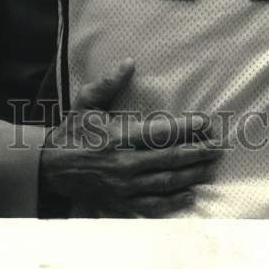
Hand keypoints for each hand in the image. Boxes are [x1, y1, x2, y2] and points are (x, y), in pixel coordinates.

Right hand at [39, 59, 220, 216]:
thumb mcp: (85, 102)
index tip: (206, 122)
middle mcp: (123, 164)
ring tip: (211, 167)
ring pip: (166, 183)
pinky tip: (190, 194)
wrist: (50, 167)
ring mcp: (123, 188)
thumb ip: (108, 83)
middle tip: (219, 146)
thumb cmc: (72, 131)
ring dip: (193, 175)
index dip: (187, 127)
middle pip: (170, 159)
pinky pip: (153, 206)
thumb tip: (129, 62)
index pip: (161, 132)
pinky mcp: (120, 204)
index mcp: (118, 137)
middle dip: (199, 152)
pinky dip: (174, 202)